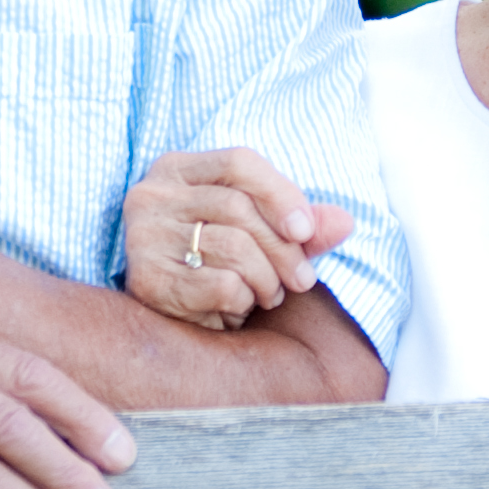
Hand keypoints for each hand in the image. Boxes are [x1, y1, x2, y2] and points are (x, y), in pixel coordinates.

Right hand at [118, 148, 356, 329]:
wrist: (162, 325)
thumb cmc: (213, 266)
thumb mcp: (257, 237)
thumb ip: (298, 227)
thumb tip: (345, 222)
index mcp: (176, 169)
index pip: (239, 162)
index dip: (282, 193)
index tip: (307, 232)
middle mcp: (151, 195)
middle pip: (238, 207)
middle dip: (283, 249)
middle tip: (303, 280)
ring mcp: (142, 235)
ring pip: (233, 246)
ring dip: (266, 279)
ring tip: (269, 295)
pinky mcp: (145, 279)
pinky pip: (218, 284)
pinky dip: (241, 301)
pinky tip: (238, 309)